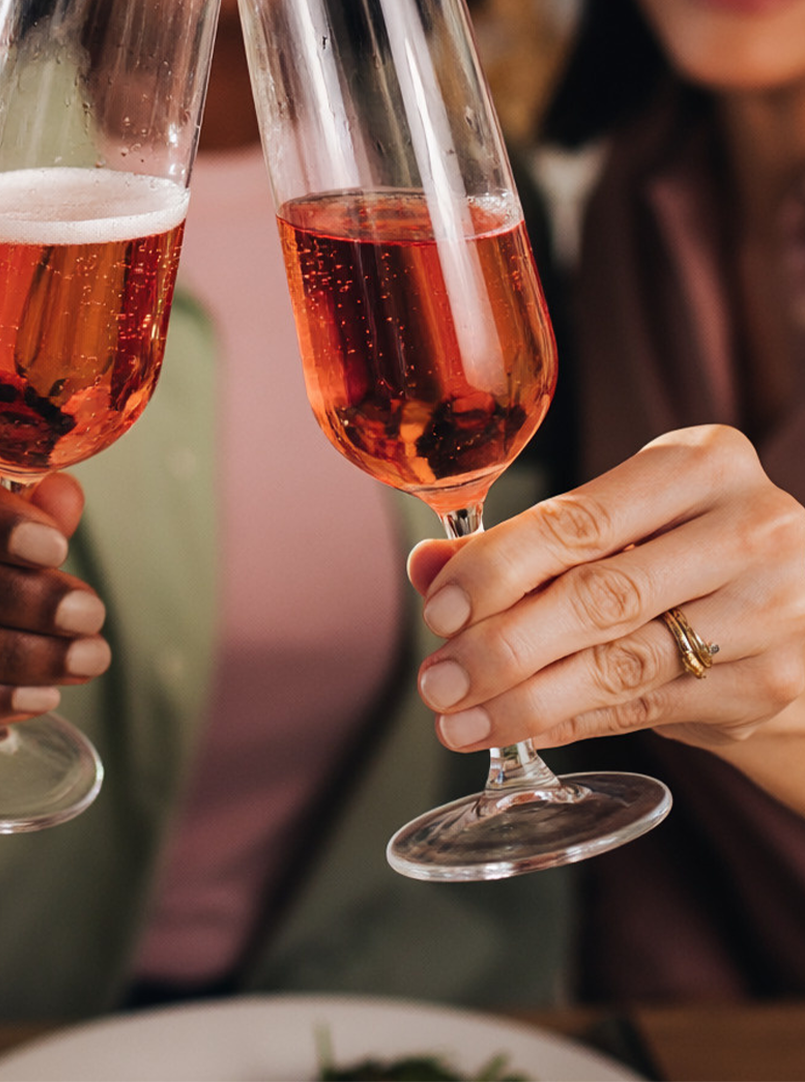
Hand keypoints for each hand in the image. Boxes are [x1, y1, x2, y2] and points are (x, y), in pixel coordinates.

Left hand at [406, 424, 804, 806]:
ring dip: (527, 699)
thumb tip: (426, 566)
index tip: (439, 608)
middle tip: (436, 681)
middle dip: (502, 645)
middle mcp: (751, 530)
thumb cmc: (686, 552)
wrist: (802, 618)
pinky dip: (574, 723)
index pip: (580, 520)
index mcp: (705, 462)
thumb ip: (526, 541)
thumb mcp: (622, 523)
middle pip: (599, 596)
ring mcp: (770, 611)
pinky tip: (522, 730)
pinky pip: (647, 709)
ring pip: (621, 663)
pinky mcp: (768, 684)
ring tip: (458, 718)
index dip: (499, 567)